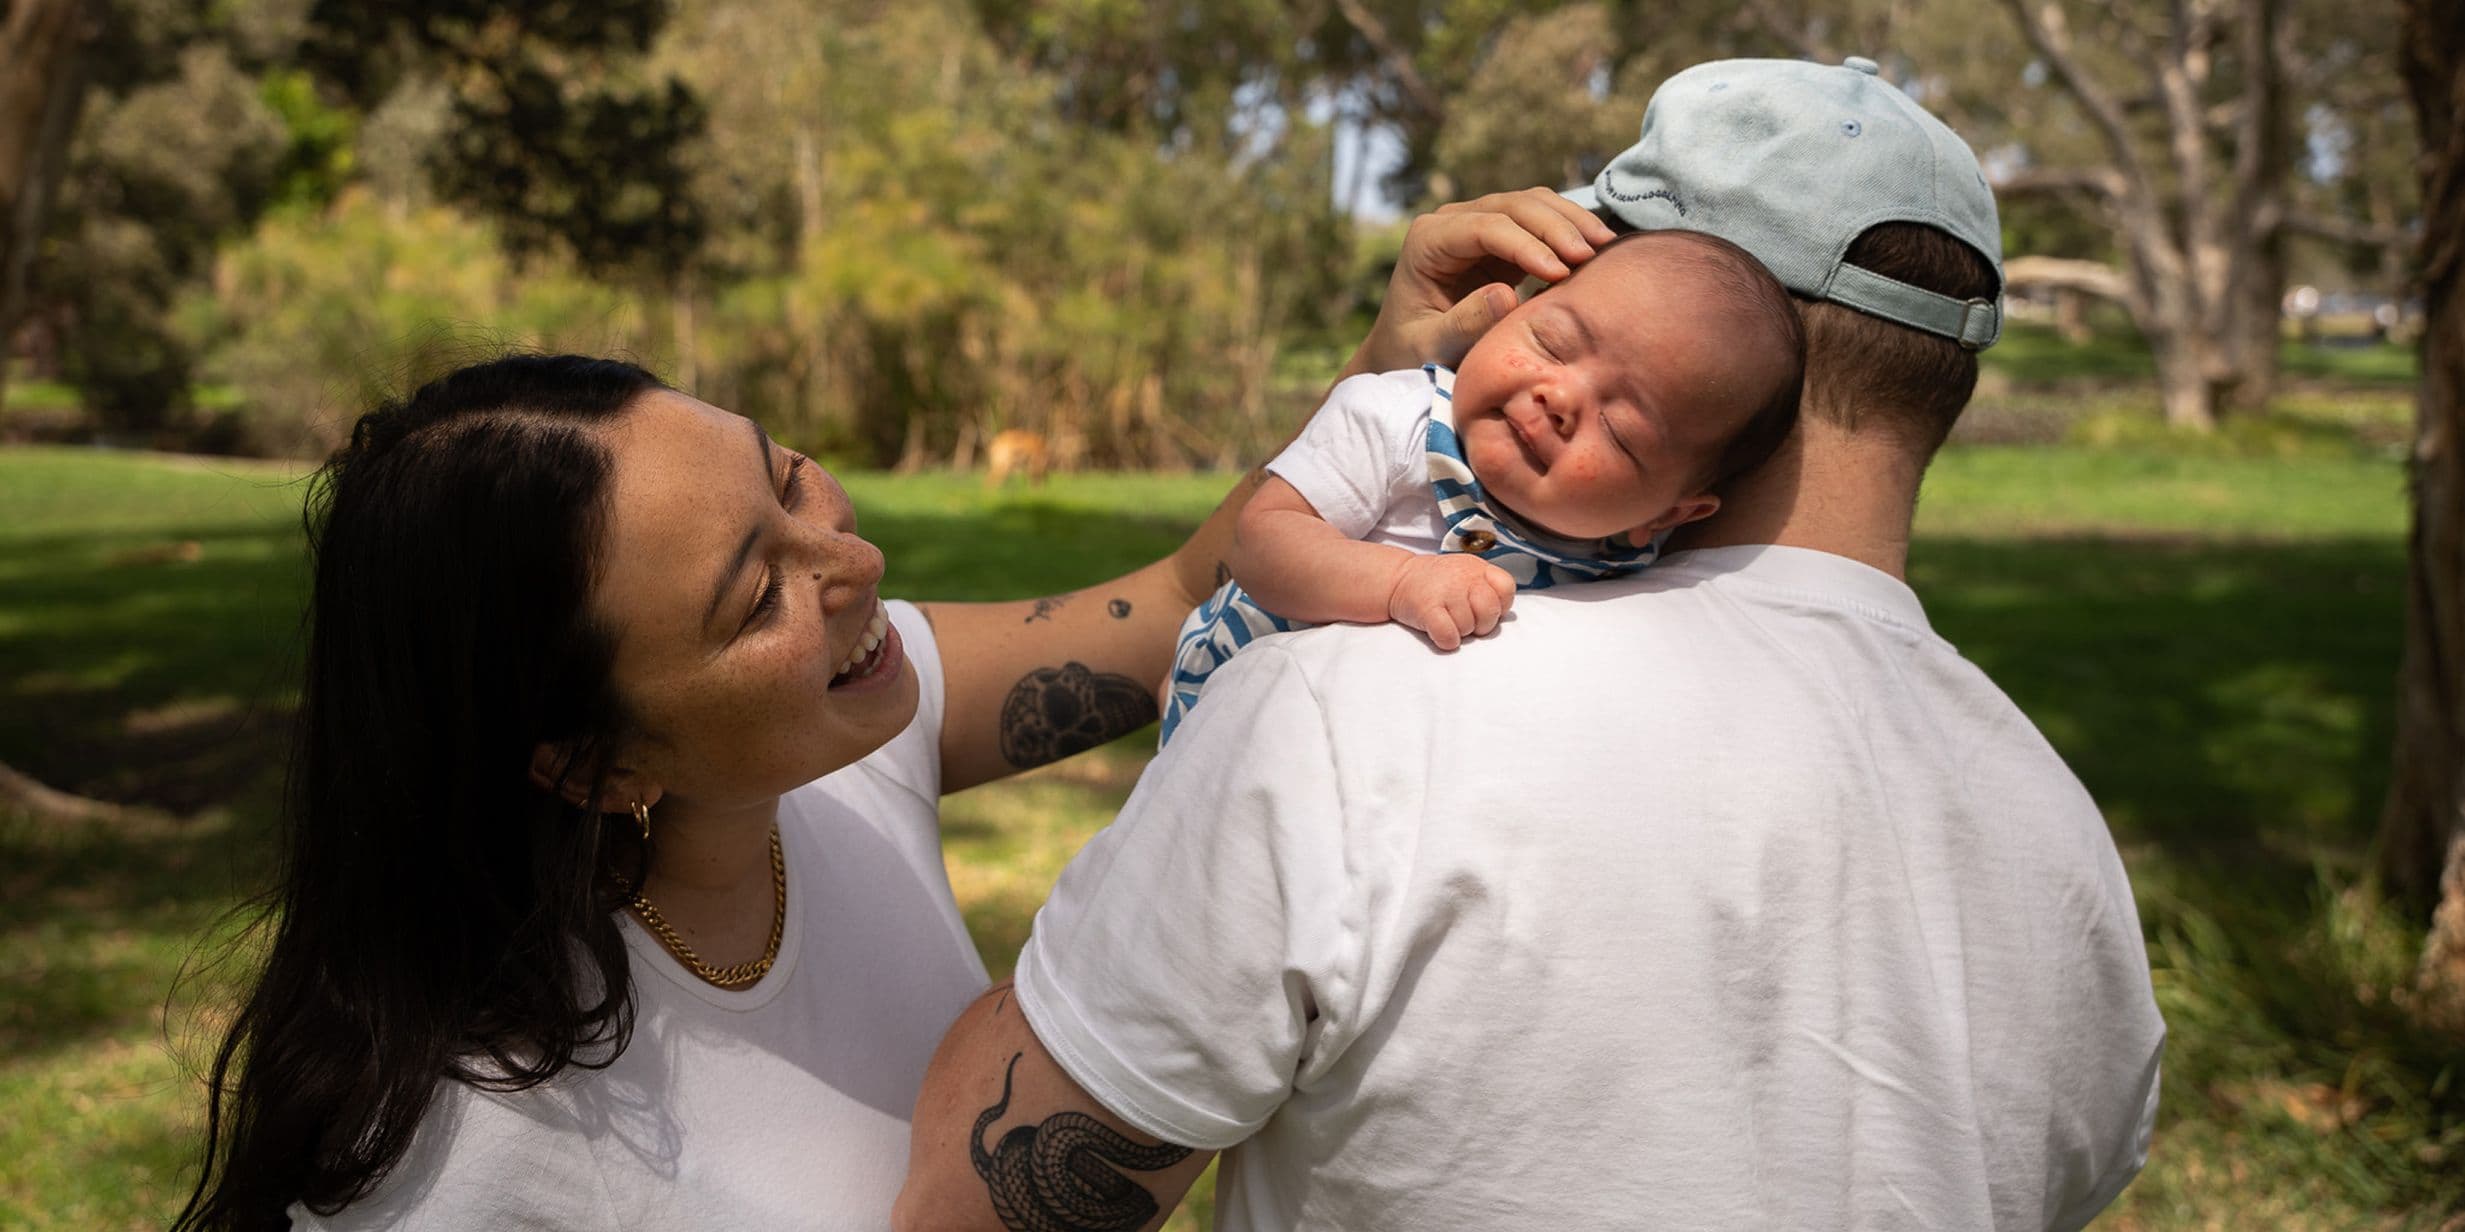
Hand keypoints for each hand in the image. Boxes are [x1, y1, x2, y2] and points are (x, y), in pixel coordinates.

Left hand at [1349, 188, 1618, 374]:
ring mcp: (1478, 223)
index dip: (1526, 245)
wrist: (1406, 349)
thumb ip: (1463, 324)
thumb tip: (1507, 294)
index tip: (1560, 271)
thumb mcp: (1431, 346)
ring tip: (1605, 246)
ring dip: (1570, 221)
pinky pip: (1541, 220)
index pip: (1484, 227)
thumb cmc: (1413, 351)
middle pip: (1513, 205)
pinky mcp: (1502, 237)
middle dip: (1556, 227)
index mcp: (1428, 240)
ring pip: (1532, 203)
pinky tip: (1598, 248)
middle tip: (1592, 255)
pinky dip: (1570, 230)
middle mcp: (1452, 221)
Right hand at [1385, 553, 1516, 650]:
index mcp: (1478, 568)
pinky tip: (1438, 631)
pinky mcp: (1427, 608)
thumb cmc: (1438, 582)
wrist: (1398, 578)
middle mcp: (1464, 576)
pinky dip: (1446, 640)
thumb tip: (1508, 614)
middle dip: (1481, 624)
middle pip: (1489, 611)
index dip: (1499, 605)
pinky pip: (1449, 636)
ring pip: (1468, 627)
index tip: (1482, 608)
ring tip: (1447, 619)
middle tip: (1466, 620)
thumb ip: (1489, 587)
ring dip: (1459, 631)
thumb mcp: (1467, 573)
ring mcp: (1445, 591)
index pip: (1506, 588)